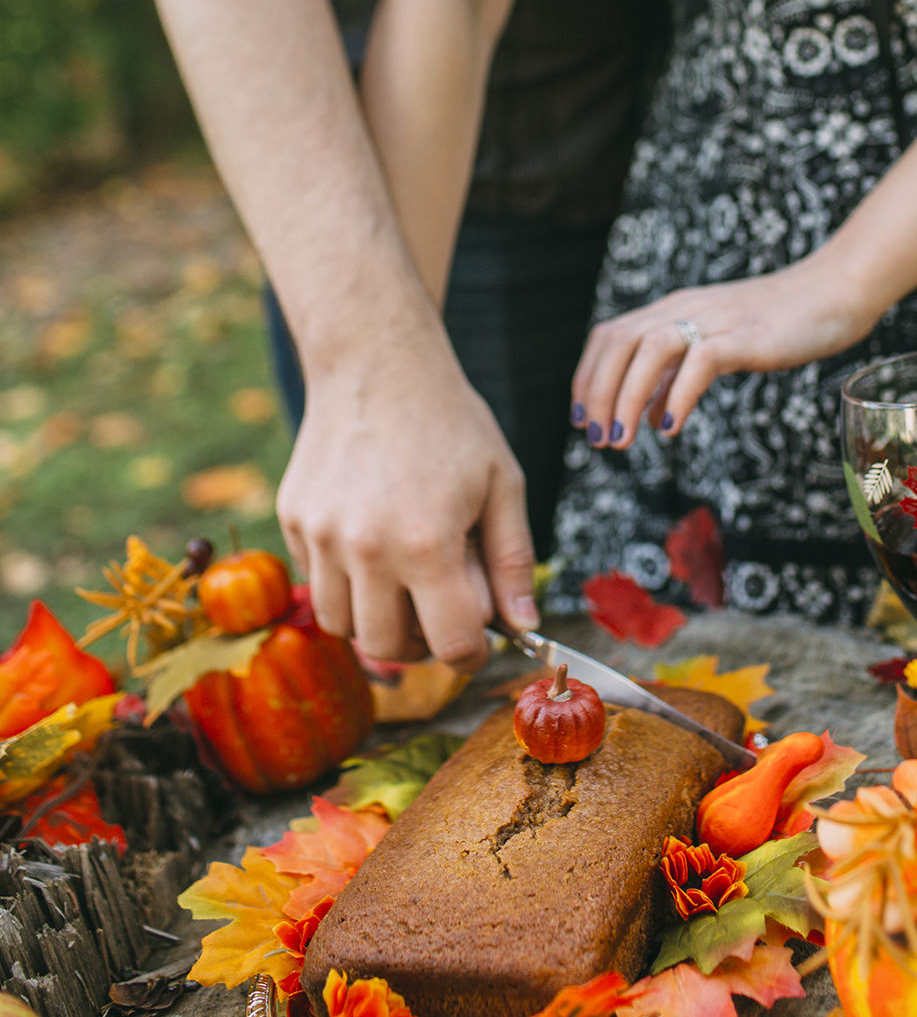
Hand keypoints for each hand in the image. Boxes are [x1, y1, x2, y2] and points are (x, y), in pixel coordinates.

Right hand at [276, 325, 536, 669]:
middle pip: (389, 647)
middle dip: (423, 644)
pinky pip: (317, 580)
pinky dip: (346, 580)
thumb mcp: (502, 483)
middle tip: (443, 611)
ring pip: (343, 624)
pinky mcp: (292, 519)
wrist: (376, 362)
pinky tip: (373, 538)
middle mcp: (366, 548)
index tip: (480, 640)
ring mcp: (320, 534)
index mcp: (427, 544)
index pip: (451, 644)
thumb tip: (523, 624)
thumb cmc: (449, 420)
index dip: (473, 654)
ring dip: (377, 618)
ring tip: (406, 579)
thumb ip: (513, 560)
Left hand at [571, 247, 875, 449]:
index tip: (582, 418)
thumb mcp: (718, 347)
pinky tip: (670, 426)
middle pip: (619, 342)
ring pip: (649, 349)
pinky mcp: (747, 336)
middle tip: (597, 439)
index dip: (587, 377)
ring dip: (626, 397)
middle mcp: (685, 309)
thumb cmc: (779, 323)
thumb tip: (651, 416)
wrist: (834, 292)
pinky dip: (678, 393)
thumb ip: (679, 375)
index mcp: (673, 310)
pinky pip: (700, 361)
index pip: (610, 336)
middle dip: (597, 393)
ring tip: (621, 439)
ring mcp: (715, 320)